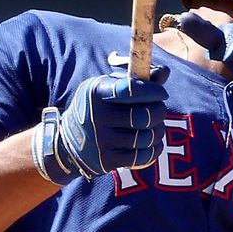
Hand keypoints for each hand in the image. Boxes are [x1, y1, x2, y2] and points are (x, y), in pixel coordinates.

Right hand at [32, 67, 168, 184]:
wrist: (67, 143)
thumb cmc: (96, 109)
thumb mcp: (108, 88)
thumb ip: (137, 80)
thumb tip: (165, 71)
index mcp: (96, 92)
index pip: (132, 89)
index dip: (153, 91)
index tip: (161, 94)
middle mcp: (97, 116)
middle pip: (143, 115)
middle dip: (159, 111)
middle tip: (159, 110)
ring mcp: (101, 140)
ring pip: (146, 136)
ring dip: (158, 131)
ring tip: (156, 127)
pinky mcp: (106, 160)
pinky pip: (141, 156)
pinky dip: (154, 149)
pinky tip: (154, 143)